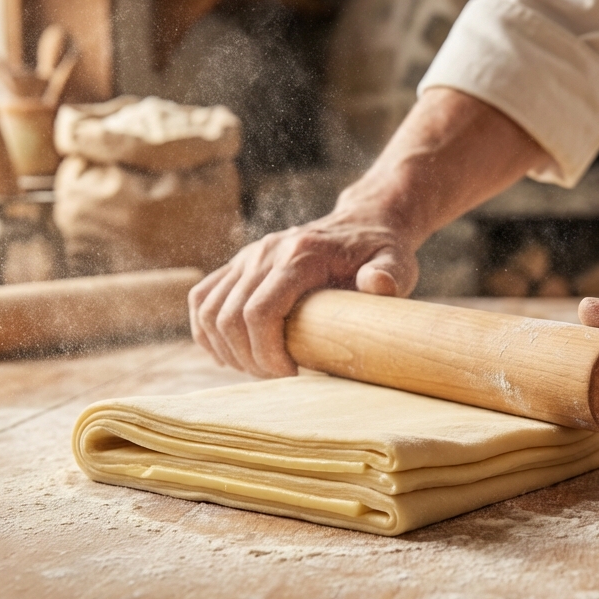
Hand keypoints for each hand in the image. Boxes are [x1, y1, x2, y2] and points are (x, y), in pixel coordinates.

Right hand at [189, 211, 417, 377]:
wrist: (362, 221)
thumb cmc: (380, 250)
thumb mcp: (396, 261)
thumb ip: (388, 274)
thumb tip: (377, 285)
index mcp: (299, 255)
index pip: (259, 311)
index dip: (266, 353)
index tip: (292, 374)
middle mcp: (265, 253)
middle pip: (230, 317)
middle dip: (249, 359)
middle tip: (279, 377)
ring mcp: (248, 257)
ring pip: (209, 310)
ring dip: (227, 349)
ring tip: (260, 367)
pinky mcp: (239, 264)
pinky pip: (203, 297)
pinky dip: (207, 330)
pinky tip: (228, 353)